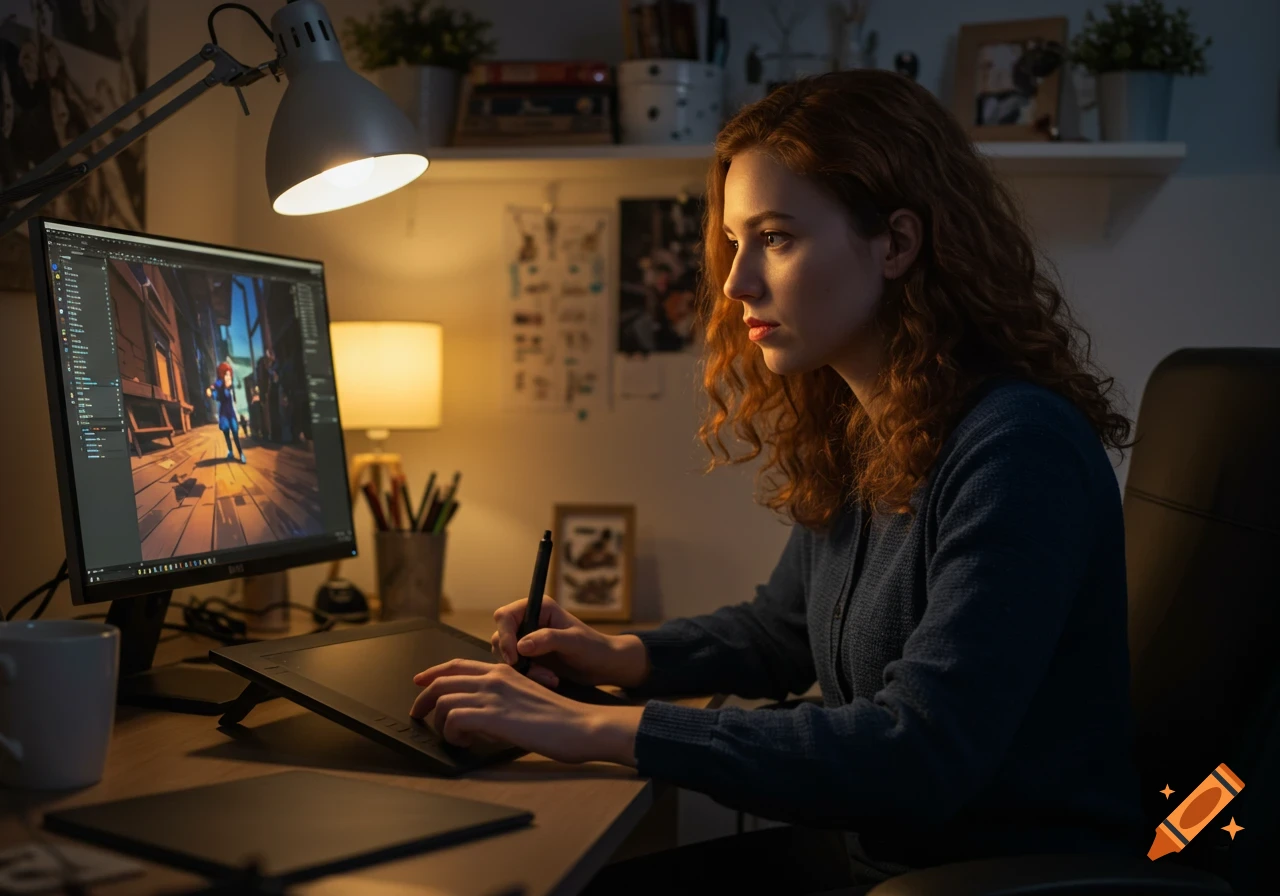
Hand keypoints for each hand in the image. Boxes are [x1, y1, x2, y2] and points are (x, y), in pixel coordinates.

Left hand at [410, 659, 642, 765]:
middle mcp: (495, 678)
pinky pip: (454, 719)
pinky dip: (452, 733)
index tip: (420, 682)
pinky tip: (464, 742)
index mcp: (503, 671)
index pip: (458, 665)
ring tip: (454, 738)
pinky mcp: (494, 715)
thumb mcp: (526, 699)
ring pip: (444, 700)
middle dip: (424, 699)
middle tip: (417, 715)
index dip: (434, 673)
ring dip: (442, 723)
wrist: (581, 725)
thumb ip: (501, 701)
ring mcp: (494, 695)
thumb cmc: (561, 719)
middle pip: (443, 680)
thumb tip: (477, 718)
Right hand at [490, 595, 648, 689]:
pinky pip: (516, 668)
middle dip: (514, 658)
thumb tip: (521, 646)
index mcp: (538, 608)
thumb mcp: (574, 642)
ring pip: (506, 656)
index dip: (505, 636)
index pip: (505, 616)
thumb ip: (548, 640)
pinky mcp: (529, 658)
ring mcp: (527, 640)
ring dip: (523, 670)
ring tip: (549, 677)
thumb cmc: (593, 648)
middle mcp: (529, 621)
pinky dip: (529, 676)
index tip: (514, 656)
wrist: (604, 666)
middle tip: (537, 672)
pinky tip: (550, 680)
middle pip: (500, 637)